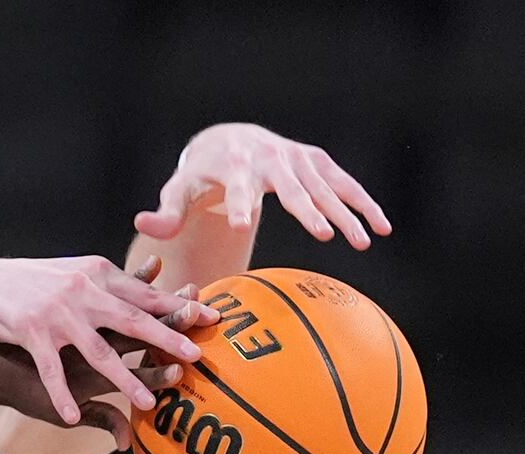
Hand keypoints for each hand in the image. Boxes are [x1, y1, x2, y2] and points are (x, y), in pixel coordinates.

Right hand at [0, 255, 218, 423]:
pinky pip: (51, 370)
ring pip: (99, 351)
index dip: (177, 305)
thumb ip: (110, 287)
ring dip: (125, 379)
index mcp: (95, 277)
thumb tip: (147, 279)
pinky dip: (61, 395)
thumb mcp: (73, 277)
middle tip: (196, 355)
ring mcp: (57, 313)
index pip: (144, 294)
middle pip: (132, 319)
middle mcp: (82, 292)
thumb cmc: (27, 284)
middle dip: (166, 338)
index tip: (210, 313)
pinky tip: (70, 417)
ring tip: (149, 403)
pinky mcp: (30, 331)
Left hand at [135, 123, 391, 248]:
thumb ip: (165, 213)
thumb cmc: (200, 176)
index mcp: (234, 166)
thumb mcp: (178, 191)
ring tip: (364, 242)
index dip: (240, 205)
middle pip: (291, 187)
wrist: (228, 140)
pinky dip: (363, 202)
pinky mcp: (316, 161)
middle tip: (324, 236)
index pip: (237, 187)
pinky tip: (383, 227)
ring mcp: (296, 158)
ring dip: (346, 212)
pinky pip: (344, 182)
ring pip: (325, 186)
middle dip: (308, 210)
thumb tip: (141, 223)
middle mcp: (269, 158)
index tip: (242, 226)